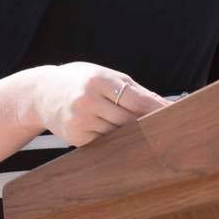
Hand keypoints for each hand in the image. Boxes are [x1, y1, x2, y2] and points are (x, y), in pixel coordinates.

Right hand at [30, 62, 171, 147]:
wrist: (42, 92)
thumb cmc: (81, 80)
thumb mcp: (104, 75)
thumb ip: (132, 90)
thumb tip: (163, 104)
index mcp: (99, 80)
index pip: (135, 98)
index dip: (157, 108)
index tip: (176, 115)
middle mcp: (89, 100)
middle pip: (130, 120)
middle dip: (149, 125)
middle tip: (170, 131)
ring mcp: (81, 121)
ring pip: (119, 134)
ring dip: (134, 135)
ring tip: (148, 136)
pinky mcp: (76, 138)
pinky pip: (105, 142)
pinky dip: (116, 141)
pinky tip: (122, 140)